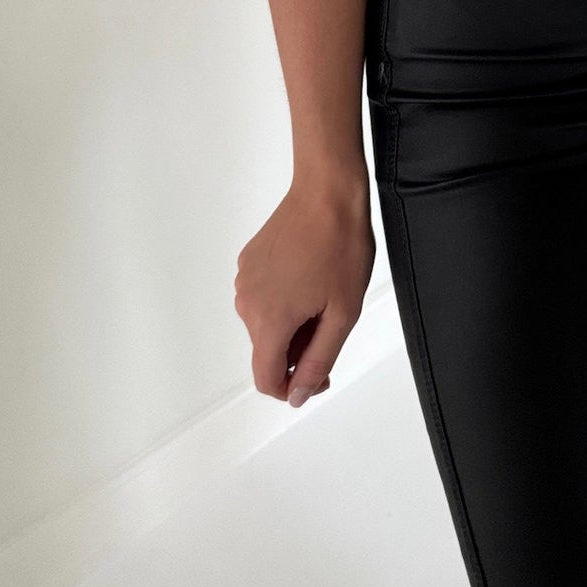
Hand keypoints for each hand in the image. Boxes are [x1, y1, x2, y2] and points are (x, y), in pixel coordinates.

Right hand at [233, 172, 374, 407]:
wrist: (327, 192)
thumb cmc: (341, 247)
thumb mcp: (342, 313)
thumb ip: (317, 360)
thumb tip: (297, 395)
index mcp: (269, 320)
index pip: (266, 379)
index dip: (293, 387)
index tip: (319, 372)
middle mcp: (246, 302)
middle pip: (267, 350)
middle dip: (298, 349)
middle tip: (332, 320)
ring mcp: (244, 279)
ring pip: (266, 323)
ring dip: (291, 322)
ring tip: (322, 293)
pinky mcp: (248, 261)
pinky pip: (263, 296)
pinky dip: (283, 299)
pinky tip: (308, 276)